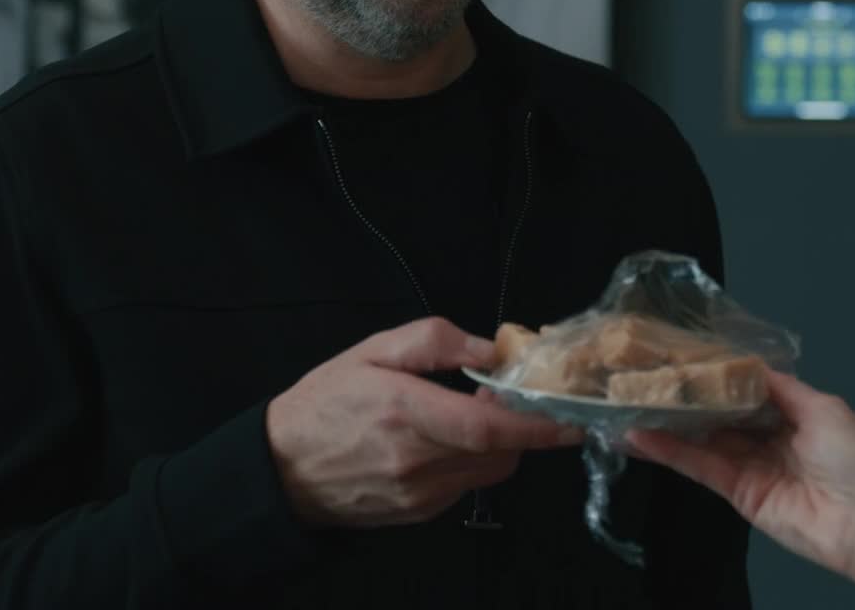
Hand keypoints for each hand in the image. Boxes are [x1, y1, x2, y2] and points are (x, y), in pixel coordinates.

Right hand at [266, 316, 583, 527]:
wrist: (281, 469)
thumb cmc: (325, 402)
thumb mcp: (371, 350)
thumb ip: (434, 341)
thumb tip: (491, 351)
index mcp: (405, 412)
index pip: (488, 428)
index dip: (538, 425)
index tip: (573, 417)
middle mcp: (417, 461)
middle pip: (500, 452)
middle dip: (520, 427)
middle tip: (506, 398)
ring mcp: (419, 494)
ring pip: (488, 471)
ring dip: (497, 445)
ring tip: (467, 416)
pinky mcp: (419, 513)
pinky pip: (466, 485)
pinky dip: (471, 462)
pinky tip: (443, 442)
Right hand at [627, 372, 854, 606]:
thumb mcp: (823, 408)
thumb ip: (780, 387)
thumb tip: (746, 364)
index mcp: (794, 415)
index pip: (747, 390)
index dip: (718, 373)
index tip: (685, 354)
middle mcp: (769, 439)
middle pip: (721, 413)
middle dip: (689, 396)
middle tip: (648, 374)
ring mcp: (751, 467)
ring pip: (704, 439)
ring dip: (670, 423)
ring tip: (631, 401)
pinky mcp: (737, 493)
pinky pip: (700, 467)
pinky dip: (670, 453)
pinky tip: (641, 437)